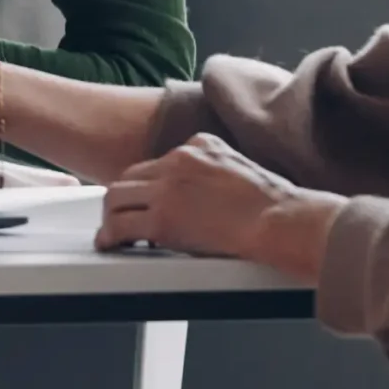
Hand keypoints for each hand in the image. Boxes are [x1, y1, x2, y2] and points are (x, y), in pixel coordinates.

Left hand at [96, 134, 342, 270]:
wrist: (278, 219)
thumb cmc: (272, 203)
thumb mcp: (239, 164)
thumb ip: (213, 167)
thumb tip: (204, 187)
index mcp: (198, 145)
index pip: (156, 162)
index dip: (147, 185)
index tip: (146, 200)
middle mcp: (177, 160)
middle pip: (129, 176)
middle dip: (124, 197)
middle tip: (121, 216)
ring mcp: (167, 189)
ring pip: (116, 197)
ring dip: (111, 215)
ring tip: (113, 231)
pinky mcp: (162, 220)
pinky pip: (120, 225)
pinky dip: (109, 235)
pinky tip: (110, 244)